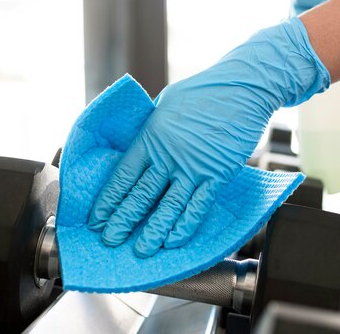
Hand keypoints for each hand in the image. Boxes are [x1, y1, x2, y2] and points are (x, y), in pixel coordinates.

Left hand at [88, 18, 329, 256]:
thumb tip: (141, 143)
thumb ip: (153, 127)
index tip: (98, 217)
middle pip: (141, 195)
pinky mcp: (216, 175)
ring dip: (152, 231)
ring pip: (168, 206)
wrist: (242, 88)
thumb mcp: (166, 103)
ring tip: (140, 250)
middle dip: (123, 220)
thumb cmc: (205, 91)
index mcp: (151, 137)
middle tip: (110, 239)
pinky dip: (185, 225)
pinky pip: (198, 205)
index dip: (109, 199)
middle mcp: (168, 155)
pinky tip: (173, 241)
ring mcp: (193, 167)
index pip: (123, 175)